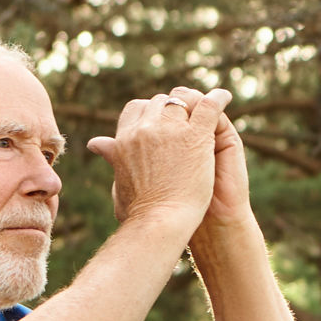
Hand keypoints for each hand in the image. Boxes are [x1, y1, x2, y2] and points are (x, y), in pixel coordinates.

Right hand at [87, 87, 230, 230]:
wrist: (160, 223)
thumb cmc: (139, 214)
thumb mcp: (119, 181)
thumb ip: (112, 157)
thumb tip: (96, 144)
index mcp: (124, 139)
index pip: (136, 109)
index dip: (149, 113)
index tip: (158, 124)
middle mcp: (144, 129)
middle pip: (159, 103)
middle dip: (170, 110)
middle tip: (184, 120)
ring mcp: (170, 130)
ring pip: (181, 103)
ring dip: (192, 105)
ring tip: (205, 108)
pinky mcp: (195, 136)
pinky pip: (208, 106)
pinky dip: (218, 98)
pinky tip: (224, 97)